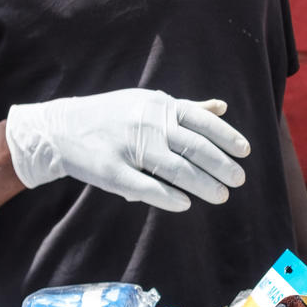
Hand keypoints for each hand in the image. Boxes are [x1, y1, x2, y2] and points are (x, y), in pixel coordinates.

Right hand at [5, 88, 249, 211]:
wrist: (61, 129)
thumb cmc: (114, 115)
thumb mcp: (150, 102)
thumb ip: (187, 108)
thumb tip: (222, 108)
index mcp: (161, 106)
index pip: (203, 122)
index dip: (227, 137)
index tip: (245, 152)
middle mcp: (148, 125)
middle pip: (195, 147)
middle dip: (221, 165)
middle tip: (239, 180)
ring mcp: (130, 148)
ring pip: (176, 169)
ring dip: (203, 185)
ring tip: (221, 196)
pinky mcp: (111, 171)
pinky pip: (146, 187)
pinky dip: (168, 197)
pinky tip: (186, 204)